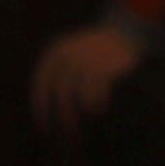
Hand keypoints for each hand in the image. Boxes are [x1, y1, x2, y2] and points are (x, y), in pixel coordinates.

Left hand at [30, 16, 150, 133]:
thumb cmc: (95, 49)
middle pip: (58, 96)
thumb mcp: (69, 52)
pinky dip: (95, 105)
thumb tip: (50, 108)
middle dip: (62, 118)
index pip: (40, 86)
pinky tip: (98, 110)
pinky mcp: (101, 69)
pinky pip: (93, 96)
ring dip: (78, 117)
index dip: (41, 110)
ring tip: (84, 127)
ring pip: (74, 99)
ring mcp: (83, 63)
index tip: (45, 128)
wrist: (124, 31)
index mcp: (53, 53)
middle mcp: (65, 57)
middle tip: (68, 134)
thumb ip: (57, 73)